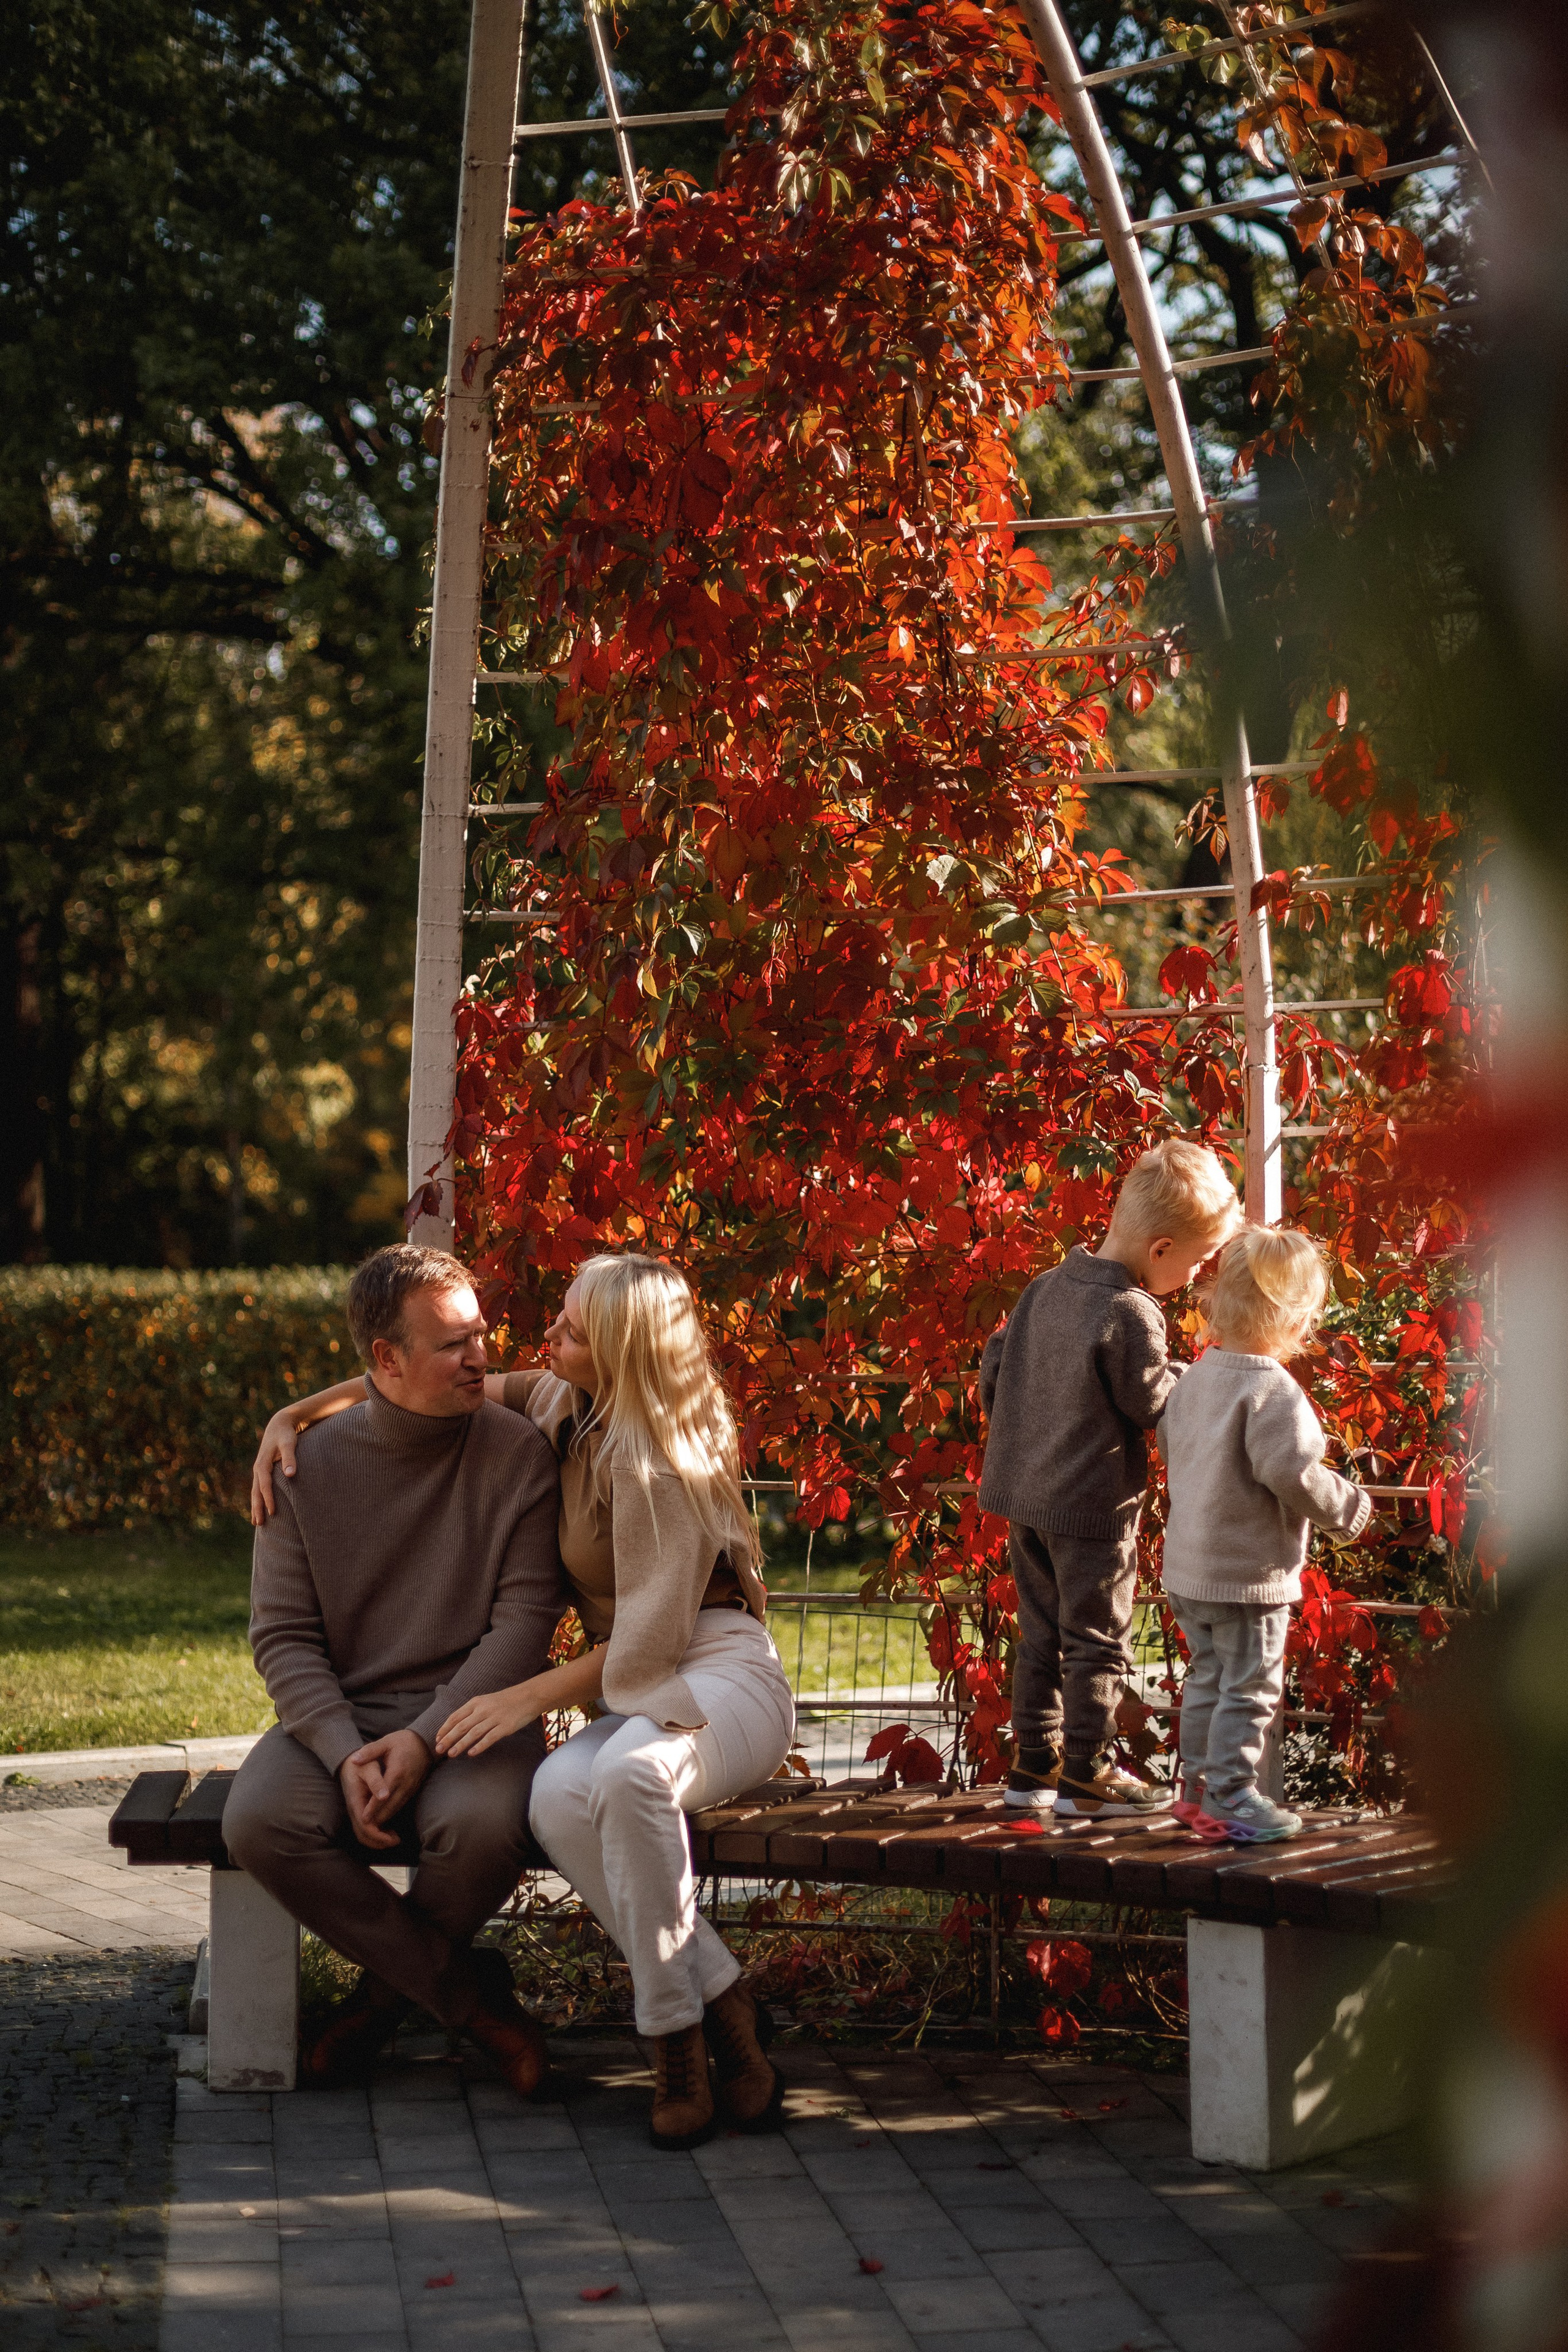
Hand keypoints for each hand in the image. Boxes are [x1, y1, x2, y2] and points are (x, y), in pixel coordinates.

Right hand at [250, 1411, 301, 1525]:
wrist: (279, 1425)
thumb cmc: (286, 1434)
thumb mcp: (289, 1443)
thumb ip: (290, 1458)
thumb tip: (290, 1474)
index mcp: (262, 1464)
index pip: (264, 1485)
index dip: (268, 1499)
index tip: (272, 1512)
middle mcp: (258, 1468)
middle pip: (255, 1492)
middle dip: (257, 1508)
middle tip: (259, 1524)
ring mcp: (259, 1470)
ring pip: (255, 1491)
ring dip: (255, 1506)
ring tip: (256, 1522)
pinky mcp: (262, 1471)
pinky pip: (258, 1488)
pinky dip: (258, 1499)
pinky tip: (260, 1509)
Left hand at [340, 1728, 430, 1847]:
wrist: (424, 1742)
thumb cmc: (402, 1741)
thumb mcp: (385, 1742)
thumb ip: (369, 1751)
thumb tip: (354, 1760)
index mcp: (397, 1771)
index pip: (384, 1794)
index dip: (373, 1807)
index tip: (363, 1818)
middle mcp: (406, 1782)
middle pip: (391, 1805)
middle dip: (378, 1818)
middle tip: (364, 1828)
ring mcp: (411, 1787)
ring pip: (397, 1807)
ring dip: (385, 1818)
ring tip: (372, 1828)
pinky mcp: (414, 1789)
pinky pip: (402, 1804)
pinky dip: (392, 1812)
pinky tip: (384, 1818)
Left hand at [435, 1683, 540, 1759]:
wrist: (529, 1696)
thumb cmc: (506, 1700)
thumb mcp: (486, 1701)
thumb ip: (473, 1711)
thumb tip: (457, 1726)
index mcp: (476, 1702)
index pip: (455, 1716)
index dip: (445, 1729)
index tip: (437, 1739)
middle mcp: (483, 1709)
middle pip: (461, 1726)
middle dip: (448, 1739)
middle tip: (438, 1750)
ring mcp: (495, 1718)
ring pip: (473, 1733)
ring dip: (460, 1744)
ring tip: (451, 1754)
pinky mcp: (506, 1727)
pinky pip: (490, 1738)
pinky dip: (479, 1746)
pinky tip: (471, 1753)